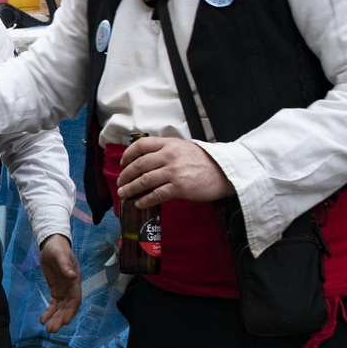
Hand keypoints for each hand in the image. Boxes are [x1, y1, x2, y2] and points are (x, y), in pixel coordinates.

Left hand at [38, 234, 81, 333]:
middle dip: (61, 319)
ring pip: (60, 308)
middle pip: (67, 307)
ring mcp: (63, 290)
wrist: (51, 244)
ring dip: (55, 318)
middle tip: (52, 330)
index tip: (65, 321)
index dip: (71, 311)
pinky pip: (53, 304)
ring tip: (48, 329)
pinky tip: (43, 320)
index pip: (75, 300)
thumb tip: (72, 276)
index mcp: (74, 281)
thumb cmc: (58, 249)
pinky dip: (49, 312)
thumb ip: (66, 266)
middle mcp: (70, 288)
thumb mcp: (60, 255)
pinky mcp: (55, 289)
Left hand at [116, 137, 234, 208]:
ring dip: (131, 188)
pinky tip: (139, 203)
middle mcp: (169, 156)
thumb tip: (146, 161)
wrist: (226, 171)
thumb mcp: (184, 148)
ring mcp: (174, 172)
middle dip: (125, 175)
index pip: (141, 146)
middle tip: (120, 182)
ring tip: (124, 193)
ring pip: (144, 180)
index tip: (122, 163)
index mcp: (169, 144)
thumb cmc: (205, 161)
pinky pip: (156, 195)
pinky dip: (144, 200)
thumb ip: (166, 151)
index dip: (128, 154)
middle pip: (139, 165)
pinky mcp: (179, 187)